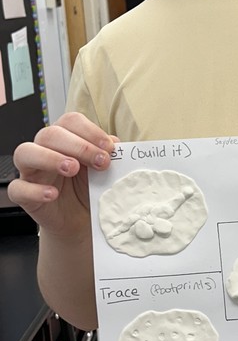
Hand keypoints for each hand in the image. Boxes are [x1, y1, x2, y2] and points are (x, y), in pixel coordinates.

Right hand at [7, 113, 115, 236]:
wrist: (81, 219)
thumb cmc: (88, 189)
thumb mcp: (102, 171)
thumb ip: (108, 155)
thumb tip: (115, 142)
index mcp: (64, 138)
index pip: (70, 121)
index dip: (90, 131)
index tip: (109, 148)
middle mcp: (44, 149)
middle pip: (50, 134)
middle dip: (79, 146)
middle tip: (100, 162)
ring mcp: (30, 171)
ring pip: (25, 153)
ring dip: (50, 158)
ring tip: (72, 169)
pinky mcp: (23, 194)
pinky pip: (18, 188)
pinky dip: (34, 190)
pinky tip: (52, 194)